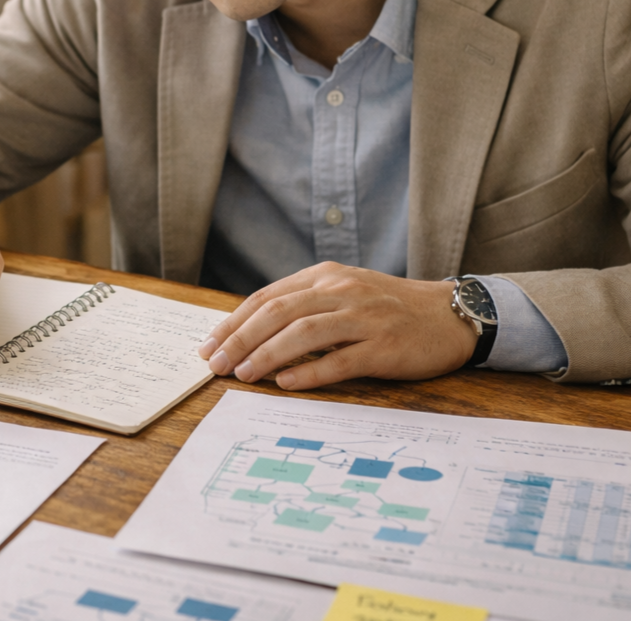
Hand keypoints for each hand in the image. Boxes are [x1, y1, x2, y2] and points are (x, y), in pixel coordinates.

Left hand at [197, 262, 477, 389]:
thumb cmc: (388, 309)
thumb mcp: (343, 293)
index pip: (267, 297)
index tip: (208, 346)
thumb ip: (303, 306)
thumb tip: (250, 335)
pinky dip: (310, 372)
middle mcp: (342, 291)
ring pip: (304, 333)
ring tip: (243, 375)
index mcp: (325, 276)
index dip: (233, 322)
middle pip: (278, 312)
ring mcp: (364, 318)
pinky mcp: (384, 346)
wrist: (450, 315)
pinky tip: (286, 384)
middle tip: (215, 365)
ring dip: (268, 355)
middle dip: (240, 340)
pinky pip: (340, 359)